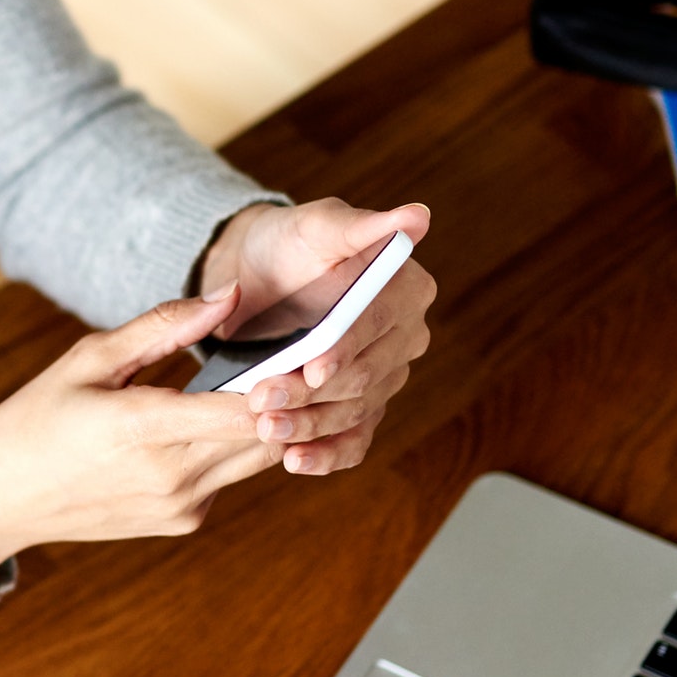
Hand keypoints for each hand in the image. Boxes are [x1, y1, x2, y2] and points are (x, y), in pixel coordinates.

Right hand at [0, 289, 281, 572]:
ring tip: (271, 378)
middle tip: (308, 353)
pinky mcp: (183, 522)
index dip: (285, 380)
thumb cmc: (38, 416)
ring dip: (270, 421)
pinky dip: (237, 446)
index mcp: (144, 430)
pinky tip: (221, 417)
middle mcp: (171, 477)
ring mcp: (180, 506)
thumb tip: (231, 295)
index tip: (308, 344)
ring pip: (260, 459)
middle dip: (291, 397)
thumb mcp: (91, 358)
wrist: (1, 499)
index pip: (244, 410)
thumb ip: (165, 325)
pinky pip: (231, 477)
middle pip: (268, 435)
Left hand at [196, 198, 434, 475]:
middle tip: (262, 401)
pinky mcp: (361, 408)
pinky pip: (354, 441)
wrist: (260, 278)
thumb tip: (416, 215)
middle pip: (364, 377)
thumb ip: (362, 225)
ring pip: (354, 412)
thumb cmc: (291, 244)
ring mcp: (385, 378)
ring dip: (309, 427)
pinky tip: (295, 461)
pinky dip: (327, 456)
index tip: (312, 367)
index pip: (377, 326)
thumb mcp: (316, 225)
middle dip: (312, 394)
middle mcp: (406, 338)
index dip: (346, 349)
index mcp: (407, 291)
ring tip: (265, 430)